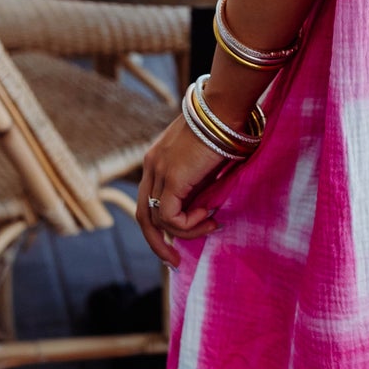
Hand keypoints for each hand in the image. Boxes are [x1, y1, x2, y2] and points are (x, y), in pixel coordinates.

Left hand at [135, 115, 225, 268]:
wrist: (226, 107)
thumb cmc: (226, 128)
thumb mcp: (208, 160)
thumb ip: (201, 181)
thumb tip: (209, 207)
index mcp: (157, 159)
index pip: (148, 199)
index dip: (160, 224)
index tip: (180, 237)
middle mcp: (151, 165)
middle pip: (142, 215)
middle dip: (157, 242)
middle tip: (174, 261)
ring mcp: (158, 170)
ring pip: (156, 219)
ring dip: (184, 232)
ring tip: (210, 224)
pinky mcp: (172, 177)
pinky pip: (169, 216)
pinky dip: (188, 224)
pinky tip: (208, 215)